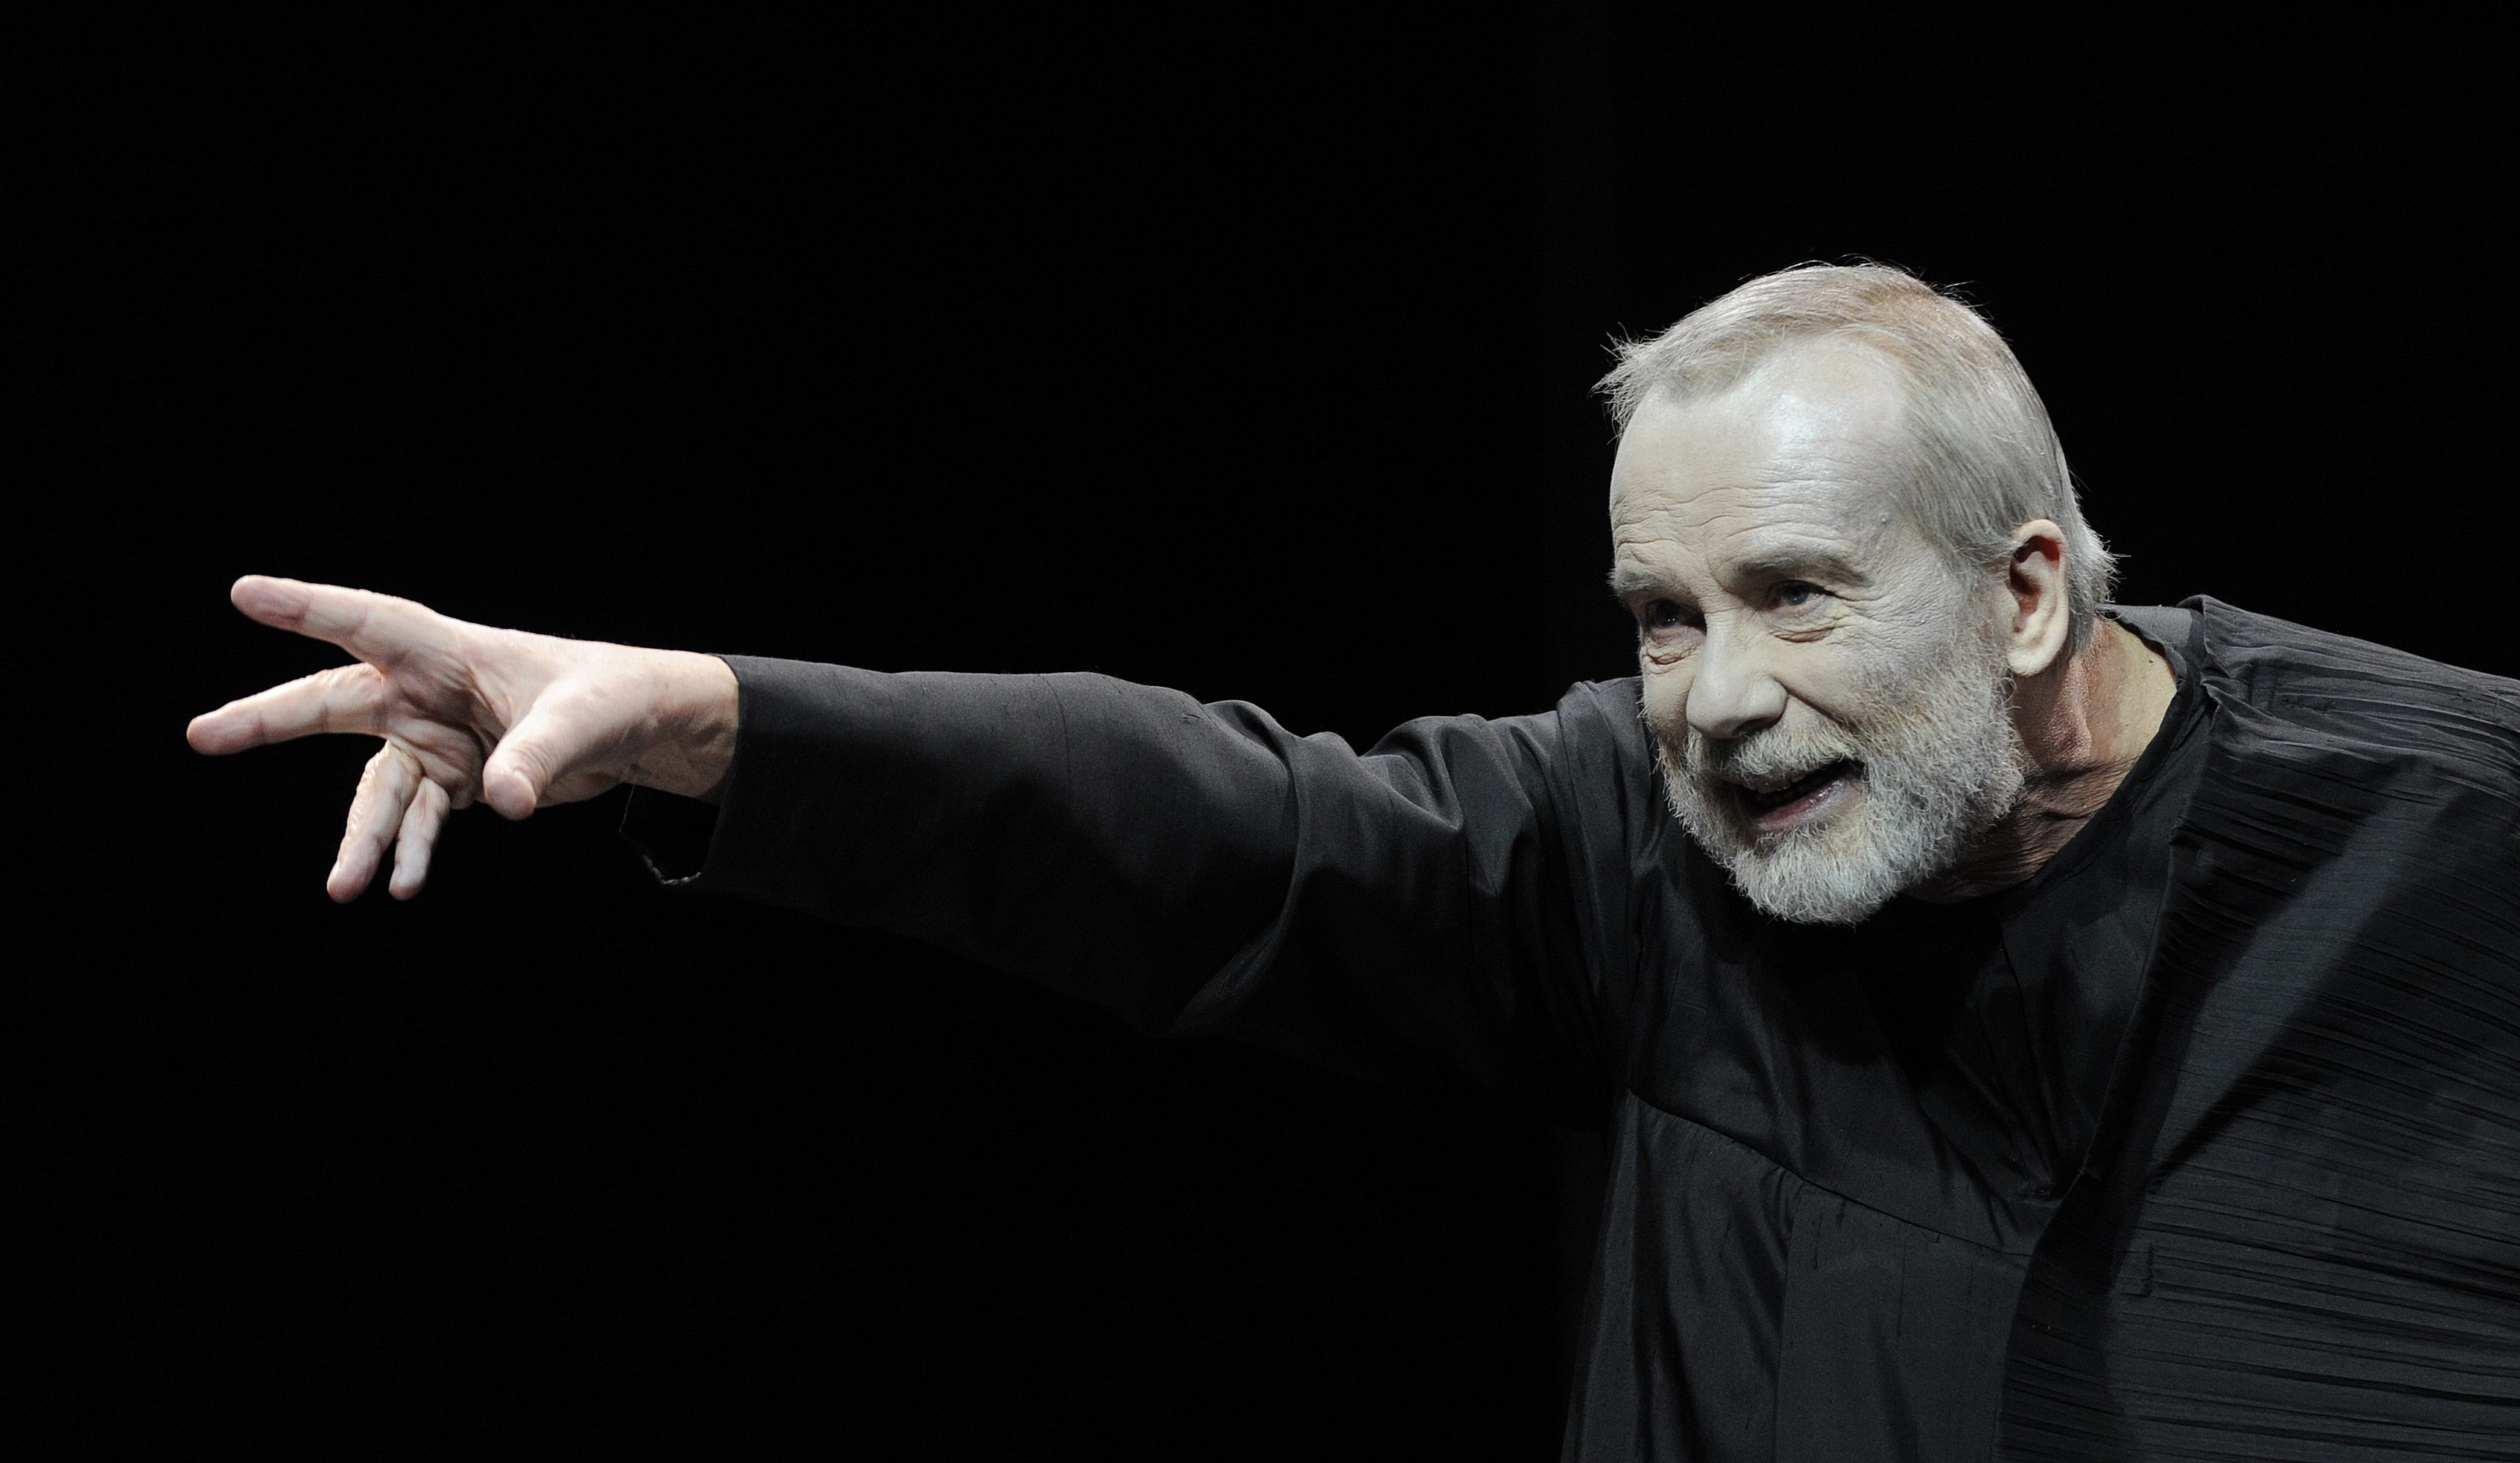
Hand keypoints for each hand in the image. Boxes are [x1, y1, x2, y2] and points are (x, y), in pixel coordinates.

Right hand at [188, 576, 738, 901]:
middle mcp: (426, 693)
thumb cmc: (608, 697)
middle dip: (268, 720)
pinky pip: (416, 819)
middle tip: (202, 735)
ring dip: (361, 838)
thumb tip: (505, 802)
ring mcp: (432, 738)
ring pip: (375, 787)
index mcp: (450, 651)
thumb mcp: (581, 721)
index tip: (246, 591)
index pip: (370, 621)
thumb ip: (536, 757)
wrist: (635, 728)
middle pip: (333, 702)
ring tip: (345, 887)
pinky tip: (400, 884)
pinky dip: (408, 851)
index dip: (309, 607)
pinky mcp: (452, 779)